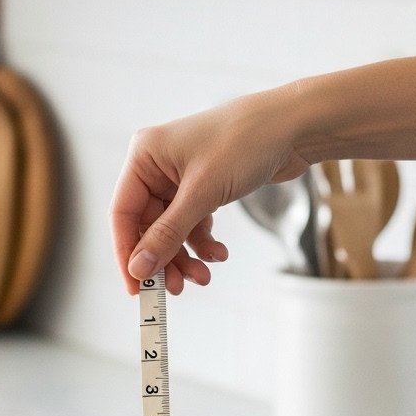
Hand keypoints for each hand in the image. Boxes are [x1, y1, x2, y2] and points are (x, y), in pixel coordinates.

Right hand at [109, 86, 310, 293]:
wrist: (293, 127)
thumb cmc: (245, 143)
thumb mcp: (202, 193)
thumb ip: (167, 234)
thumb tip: (138, 268)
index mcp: (144, 156)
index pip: (122, 214)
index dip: (127, 254)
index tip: (137, 288)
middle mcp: (157, 166)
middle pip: (148, 227)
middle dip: (164, 259)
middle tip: (177, 287)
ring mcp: (180, 177)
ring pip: (171, 230)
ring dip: (185, 256)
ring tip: (203, 276)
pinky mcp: (203, 187)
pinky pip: (193, 224)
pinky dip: (203, 243)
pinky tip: (219, 254)